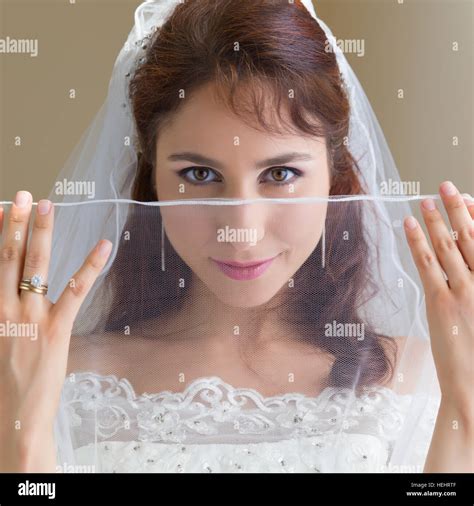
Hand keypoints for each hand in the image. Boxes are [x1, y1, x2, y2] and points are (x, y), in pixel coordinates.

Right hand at [0, 191, 111, 471]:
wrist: (12, 422)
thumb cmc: (2, 385)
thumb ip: (3, 316)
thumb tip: (10, 293)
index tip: (0, 211)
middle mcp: (4, 310)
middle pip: (6, 258)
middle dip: (13, 224)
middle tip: (20, 196)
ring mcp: (29, 318)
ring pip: (34, 267)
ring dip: (41, 234)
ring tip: (46, 205)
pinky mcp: (56, 330)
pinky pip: (75, 291)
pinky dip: (90, 266)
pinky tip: (103, 245)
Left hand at [404, 181, 473, 414]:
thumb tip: (467, 266)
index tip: (468, 199)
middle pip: (471, 236)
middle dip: (458, 208)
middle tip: (447, 185)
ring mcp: (463, 292)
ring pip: (448, 246)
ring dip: (436, 219)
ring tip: (427, 198)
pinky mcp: (440, 303)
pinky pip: (427, 264)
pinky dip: (417, 241)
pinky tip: (410, 224)